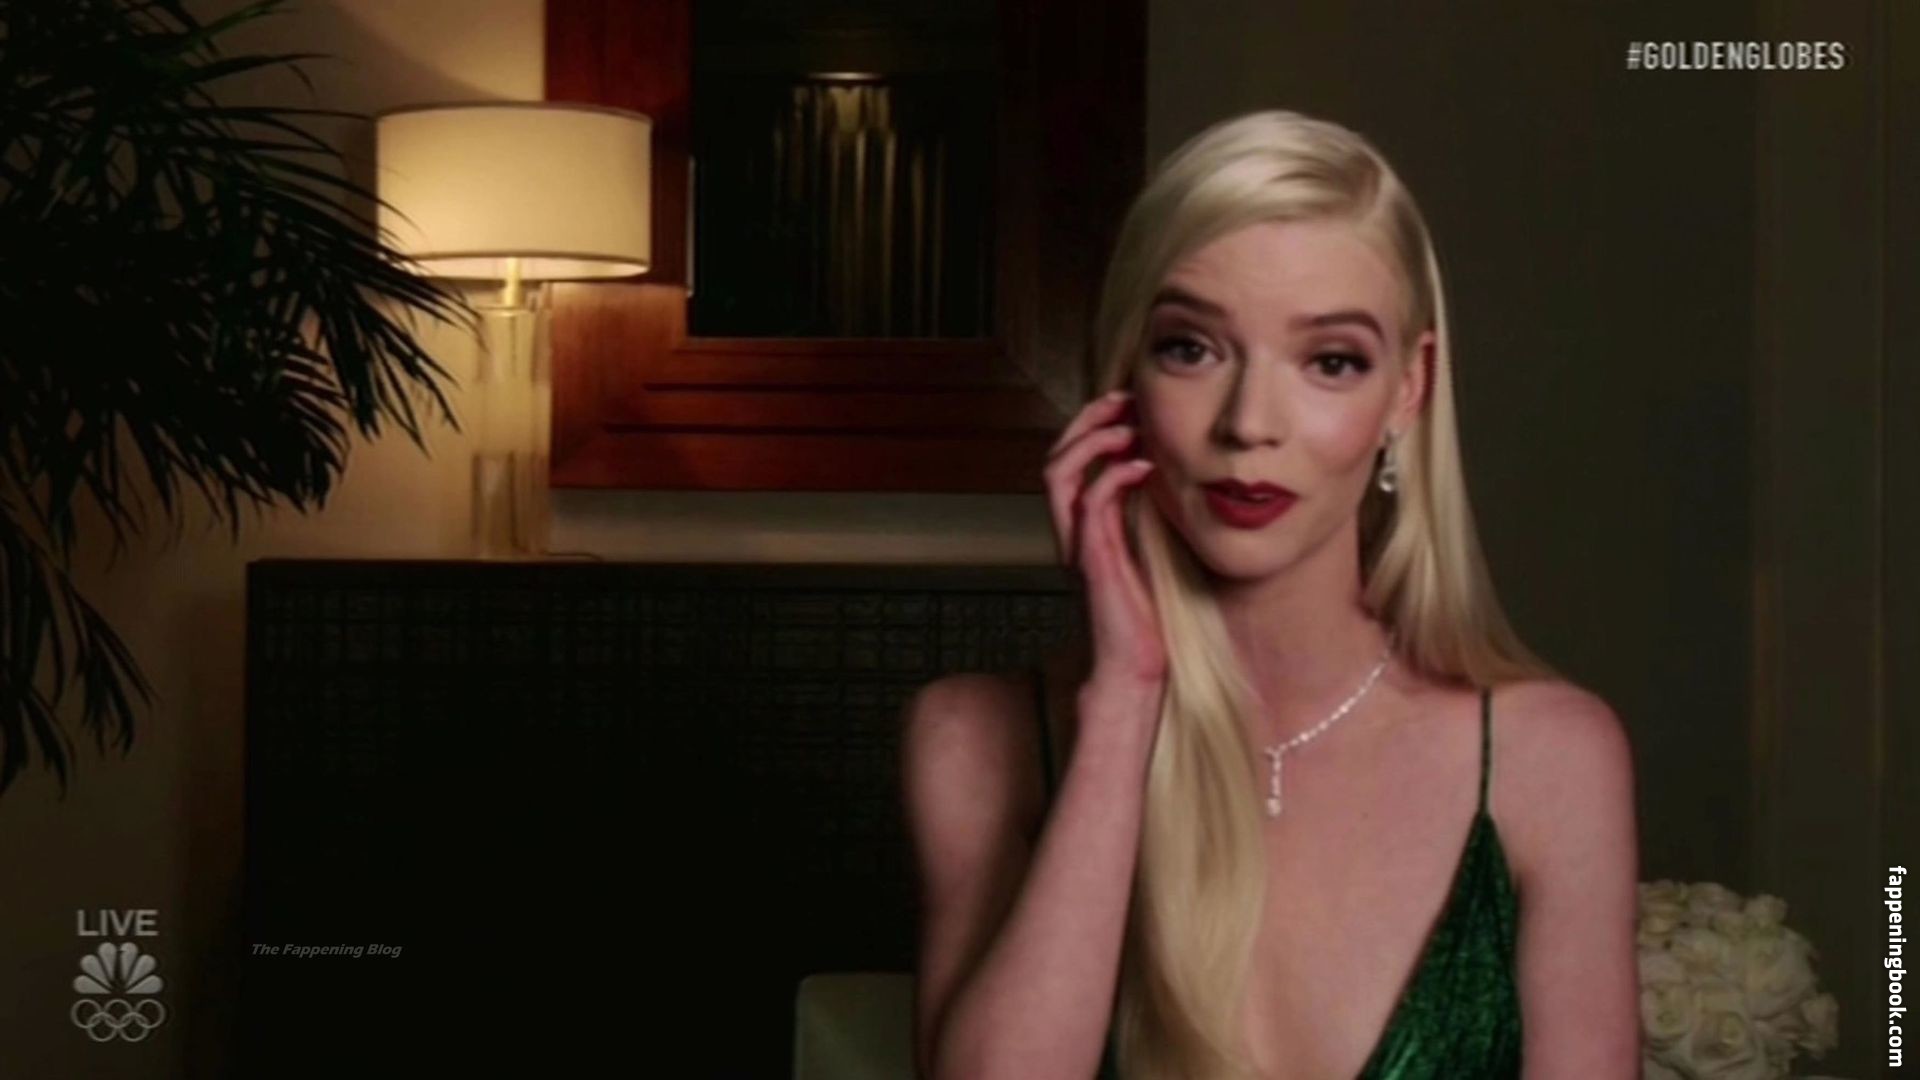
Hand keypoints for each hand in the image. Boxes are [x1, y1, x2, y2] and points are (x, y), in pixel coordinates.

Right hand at [1043, 389, 1168, 691]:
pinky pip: (1093, 502)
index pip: (1068, 461)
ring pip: (1060, 472)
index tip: (1128, 407)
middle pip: (1055, 457)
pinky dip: (1116, 475)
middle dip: (1086, 420)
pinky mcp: (1093, 559)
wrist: (1135, 667)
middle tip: (1124, 400)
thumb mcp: (1147, 553)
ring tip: (1128, 426)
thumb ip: (1143, 517)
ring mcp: (1076, 545)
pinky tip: (1145, 467)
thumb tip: (1165, 478)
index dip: (1090, 426)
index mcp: (1081, 528)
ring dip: (1093, 440)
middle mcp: (1070, 532)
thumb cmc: (1146, 617)